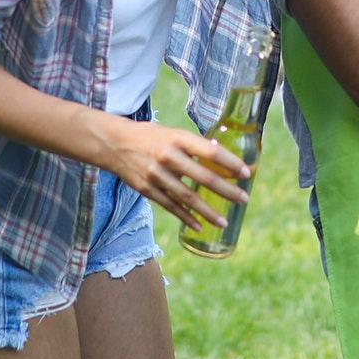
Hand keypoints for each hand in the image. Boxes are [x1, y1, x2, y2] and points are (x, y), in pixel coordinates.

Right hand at [93, 114, 251, 229]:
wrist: (113, 143)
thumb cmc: (149, 136)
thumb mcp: (171, 133)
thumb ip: (193, 146)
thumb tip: (221, 158)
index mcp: (177, 138)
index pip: (210, 151)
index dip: (230, 163)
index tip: (246, 172)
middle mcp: (167, 156)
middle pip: (203, 177)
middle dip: (226, 190)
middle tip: (244, 198)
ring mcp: (156, 174)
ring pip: (187, 197)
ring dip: (208, 211)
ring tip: (225, 221)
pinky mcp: (146, 189)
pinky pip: (170, 206)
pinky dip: (186, 218)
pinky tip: (199, 226)